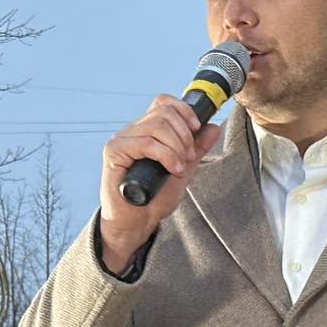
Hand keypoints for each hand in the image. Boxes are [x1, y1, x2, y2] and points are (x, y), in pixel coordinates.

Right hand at [97, 95, 222, 271]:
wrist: (136, 223)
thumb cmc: (153, 199)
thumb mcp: (183, 170)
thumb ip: (197, 149)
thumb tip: (212, 127)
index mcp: (146, 131)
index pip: (163, 103)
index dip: (183, 110)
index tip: (196, 128)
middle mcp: (133, 131)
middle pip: (163, 112)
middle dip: (184, 134)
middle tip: (189, 157)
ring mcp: (122, 140)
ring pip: (157, 126)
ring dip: (176, 147)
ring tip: (179, 167)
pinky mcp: (114, 152)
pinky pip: (146, 143)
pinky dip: (166, 155)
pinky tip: (172, 169)